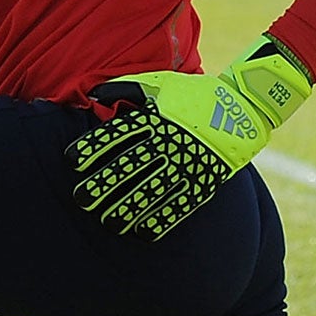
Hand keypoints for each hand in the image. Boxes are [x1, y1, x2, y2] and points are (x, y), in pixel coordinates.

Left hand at [67, 35, 311, 240]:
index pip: (116, 135)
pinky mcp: (203, 180)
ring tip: (107, 220)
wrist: (244, 106)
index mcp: (154, 117)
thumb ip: (126, 89)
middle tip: (81, 198)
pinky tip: (141, 231)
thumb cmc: (194, 95)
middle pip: (129, 166)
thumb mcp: (160, 84)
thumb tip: (95, 96)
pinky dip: (159, 220)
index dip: (92, 149)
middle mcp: (167, 142)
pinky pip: (179, 204)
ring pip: (151, 190)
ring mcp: (186, 163)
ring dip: (127, 207)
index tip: (71, 162)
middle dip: (103, 184)